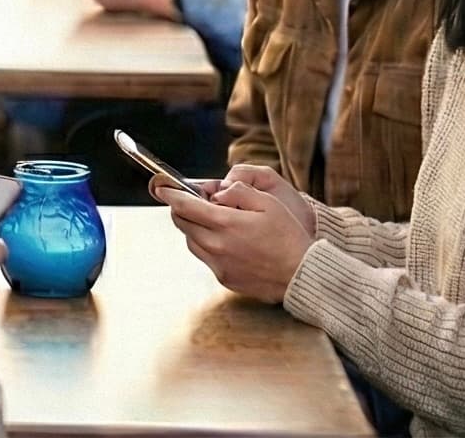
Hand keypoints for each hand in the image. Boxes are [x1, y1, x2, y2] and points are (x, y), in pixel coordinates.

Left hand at [164, 171, 312, 301]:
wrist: (301, 276)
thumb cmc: (288, 237)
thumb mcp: (268, 203)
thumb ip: (239, 191)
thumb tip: (217, 193)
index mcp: (226, 224)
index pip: (184, 206)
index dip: (170, 194)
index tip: (162, 187)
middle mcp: (216, 245)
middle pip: (182, 223)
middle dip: (181, 209)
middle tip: (190, 201)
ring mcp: (218, 264)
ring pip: (191, 240)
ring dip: (193, 228)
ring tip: (211, 221)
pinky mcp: (223, 277)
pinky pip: (204, 257)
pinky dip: (206, 245)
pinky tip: (224, 241)